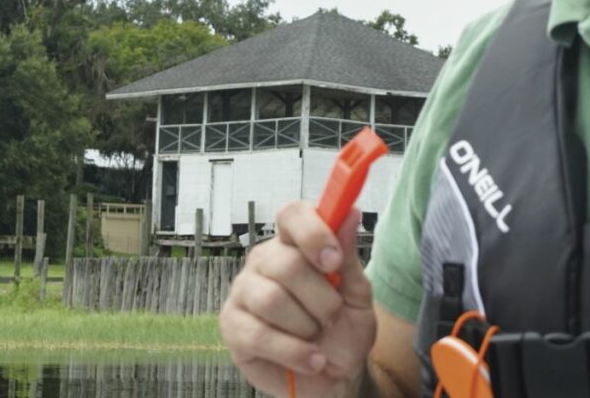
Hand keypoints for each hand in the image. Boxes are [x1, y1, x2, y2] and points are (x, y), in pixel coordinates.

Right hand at [222, 201, 376, 396]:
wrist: (334, 377)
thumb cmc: (344, 330)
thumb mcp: (357, 295)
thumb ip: (349, 256)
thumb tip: (350, 212)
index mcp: (295, 244)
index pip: (292, 215)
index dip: (312, 233)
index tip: (334, 261)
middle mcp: (264, 261)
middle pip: (285, 263)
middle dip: (321, 298)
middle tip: (332, 315)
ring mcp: (244, 292)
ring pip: (272, 300)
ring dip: (306, 326)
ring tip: (317, 338)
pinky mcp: (232, 326)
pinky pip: (259, 335)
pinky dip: (294, 352)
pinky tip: (311, 359)